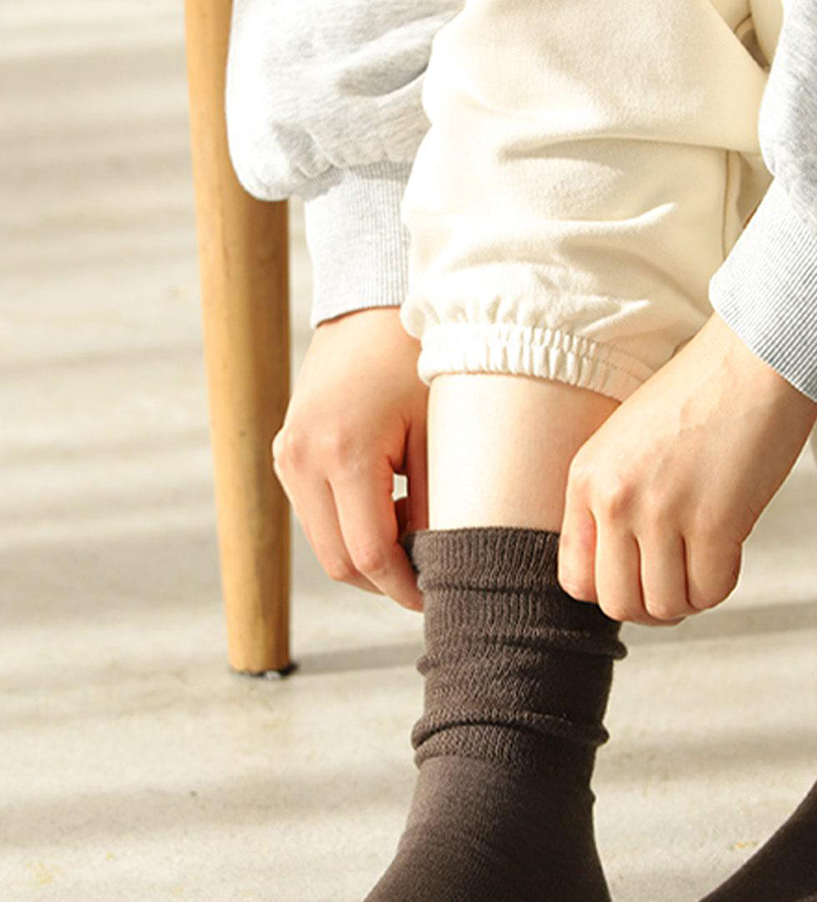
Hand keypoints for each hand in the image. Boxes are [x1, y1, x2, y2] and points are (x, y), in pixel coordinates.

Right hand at [271, 308, 428, 610]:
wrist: (373, 303)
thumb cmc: (420, 359)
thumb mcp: (441, 433)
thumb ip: (440, 506)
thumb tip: (445, 567)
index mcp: (341, 453)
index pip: (369, 555)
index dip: (407, 587)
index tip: (445, 598)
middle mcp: (300, 459)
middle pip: (339, 562)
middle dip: (387, 580)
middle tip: (437, 577)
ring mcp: (286, 456)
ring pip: (325, 543)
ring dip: (369, 554)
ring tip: (421, 536)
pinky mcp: (286, 453)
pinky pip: (317, 515)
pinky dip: (352, 526)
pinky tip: (395, 508)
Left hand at [558, 311, 816, 624]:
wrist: (759, 355)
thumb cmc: (701, 394)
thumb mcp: (627, 441)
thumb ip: (612, 498)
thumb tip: (621, 568)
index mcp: (586, 477)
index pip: (576, 579)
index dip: (611, 589)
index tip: (639, 576)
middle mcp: (615, 498)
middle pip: (618, 603)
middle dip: (651, 605)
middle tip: (677, 582)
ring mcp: (663, 512)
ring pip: (664, 605)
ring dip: (688, 597)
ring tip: (703, 564)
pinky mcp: (715, 521)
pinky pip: (711, 591)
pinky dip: (721, 586)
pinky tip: (728, 554)